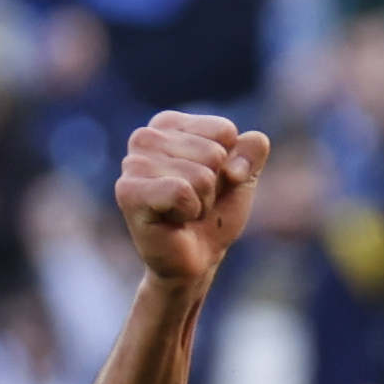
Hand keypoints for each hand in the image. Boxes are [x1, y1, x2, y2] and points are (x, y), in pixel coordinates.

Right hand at [117, 111, 272, 284]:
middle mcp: (145, 137)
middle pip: (214, 153)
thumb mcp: (242, 178)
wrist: (197, 259)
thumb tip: (255, 140)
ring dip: (202, 202)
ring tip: (184, 212)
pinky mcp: (128, 191)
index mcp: (169, 124)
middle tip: (195, 202)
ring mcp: (132, 163)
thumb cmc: (215, 215)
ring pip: (201, 175)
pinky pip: (182, 192)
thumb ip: (253, 151)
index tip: (211, 184)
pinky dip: (189, 212)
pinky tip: (173, 219)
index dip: (229, 164)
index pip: (224, 131)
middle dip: (214, 186)